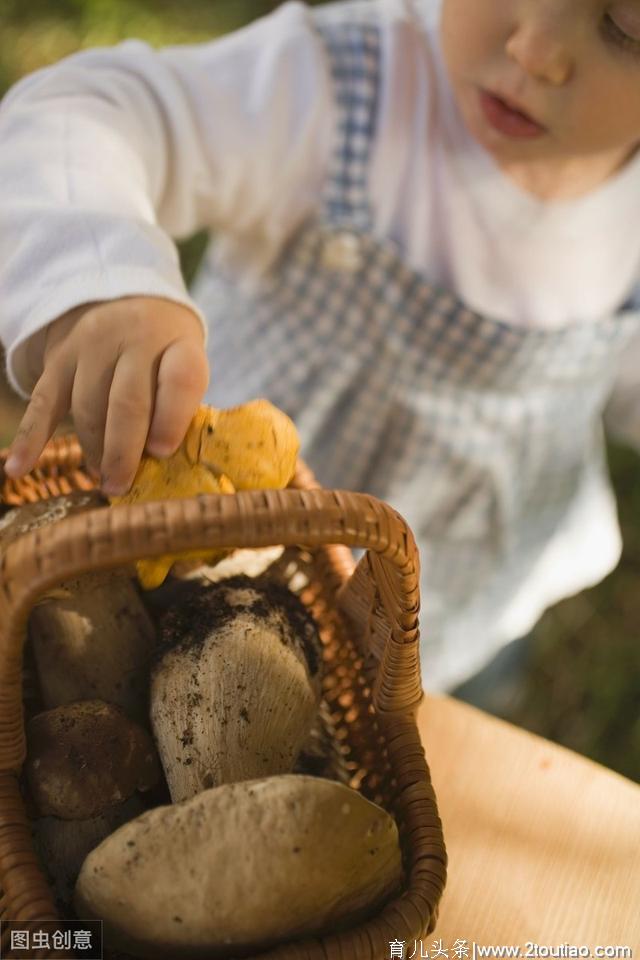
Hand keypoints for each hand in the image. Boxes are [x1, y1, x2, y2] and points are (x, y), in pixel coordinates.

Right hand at [4, 296, 208, 494]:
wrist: (129, 300)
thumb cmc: (167, 352)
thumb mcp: (187, 367)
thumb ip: (179, 409)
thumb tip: (156, 468)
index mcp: (179, 343)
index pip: (179, 380)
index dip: (171, 420)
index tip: (162, 453)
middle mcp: (136, 337)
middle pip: (126, 401)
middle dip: (123, 452)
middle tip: (122, 486)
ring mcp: (93, 344)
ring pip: (87, 407)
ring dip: (94, 450)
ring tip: (104, 479)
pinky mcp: (60, 358)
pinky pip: (43, 402)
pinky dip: (30, 438)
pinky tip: (19, 468)